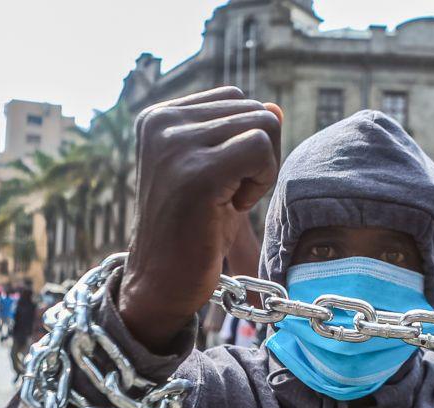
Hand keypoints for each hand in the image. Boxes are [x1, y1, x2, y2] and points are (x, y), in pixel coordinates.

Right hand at [119, 87, 281, 350]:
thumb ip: (241, 137)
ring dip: (261, 170)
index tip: (219, 181)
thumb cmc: (192, 233)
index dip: (246, 141)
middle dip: (258, 156)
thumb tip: (275, 108)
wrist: (162, 282)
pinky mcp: (197, 172)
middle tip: (227, 196)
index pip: (236, 99)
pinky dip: (261, 182)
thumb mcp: (217, 175)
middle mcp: (161, 122)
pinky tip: (233, 208)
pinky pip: (260, 149)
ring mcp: (175, 144)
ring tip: (227, 202)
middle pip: (254, 109)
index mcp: (158, 117)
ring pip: (263, 125)